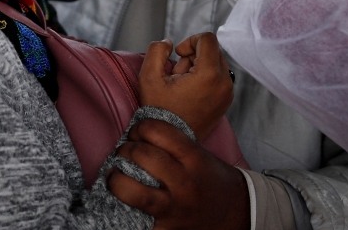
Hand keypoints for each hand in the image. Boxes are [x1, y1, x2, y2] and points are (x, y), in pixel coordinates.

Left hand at [108, 119, 248, 229]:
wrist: (233, 212)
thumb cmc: (211, 178)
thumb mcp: (200, 154)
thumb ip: (173, 145)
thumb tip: (138, 134)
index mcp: (194, 158)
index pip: (160, 133)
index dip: (141, 127)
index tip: (137, 130)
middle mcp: (184, 182)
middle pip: (145, 158)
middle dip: (126, 149)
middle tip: (124, 149)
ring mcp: (174, 207)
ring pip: (134, 192)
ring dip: (116, 179)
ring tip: (114, 173)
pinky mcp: (165, 227)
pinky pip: (137, 216)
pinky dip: (124, 205)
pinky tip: (120, 197)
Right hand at [139, 34, 233, 140]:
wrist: (170, 141)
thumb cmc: (159, 110)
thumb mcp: (149, 76)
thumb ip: (157, 50)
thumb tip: (170, 43)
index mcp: (209, 74)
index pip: (208, 39)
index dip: (190, 40)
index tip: (178, 54)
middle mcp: (224, 82)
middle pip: (213, 50)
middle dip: (194, 55)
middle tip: (179, 74)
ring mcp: (228, 93)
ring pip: (216, 62)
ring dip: (200, 66)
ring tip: (184, 85)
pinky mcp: (227, 100)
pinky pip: (219, 77)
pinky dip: (206, 78)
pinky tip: (191, 92)